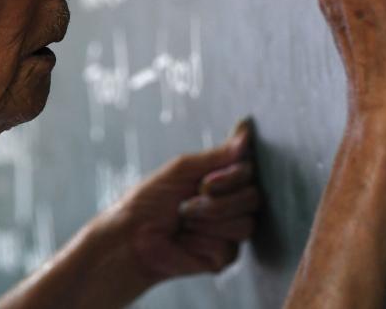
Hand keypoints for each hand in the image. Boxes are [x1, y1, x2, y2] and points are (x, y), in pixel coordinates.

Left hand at [104, 121, 259, 282]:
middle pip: (253, 198)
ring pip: (246, 224)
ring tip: (183, 222)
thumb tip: (246, 130)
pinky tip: (186, 241)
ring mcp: (229, 230)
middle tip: (187, 203)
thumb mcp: (182, 169)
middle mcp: (231, 203)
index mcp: (222, 179)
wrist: (132, 237)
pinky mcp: (224, 256)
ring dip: (208, 221)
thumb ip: (218, 154)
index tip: (205, 182)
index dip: (232, 177)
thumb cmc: (150, 200)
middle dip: (217, 202)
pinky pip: (231, 247)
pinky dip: (203, 241)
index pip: (250, 171)